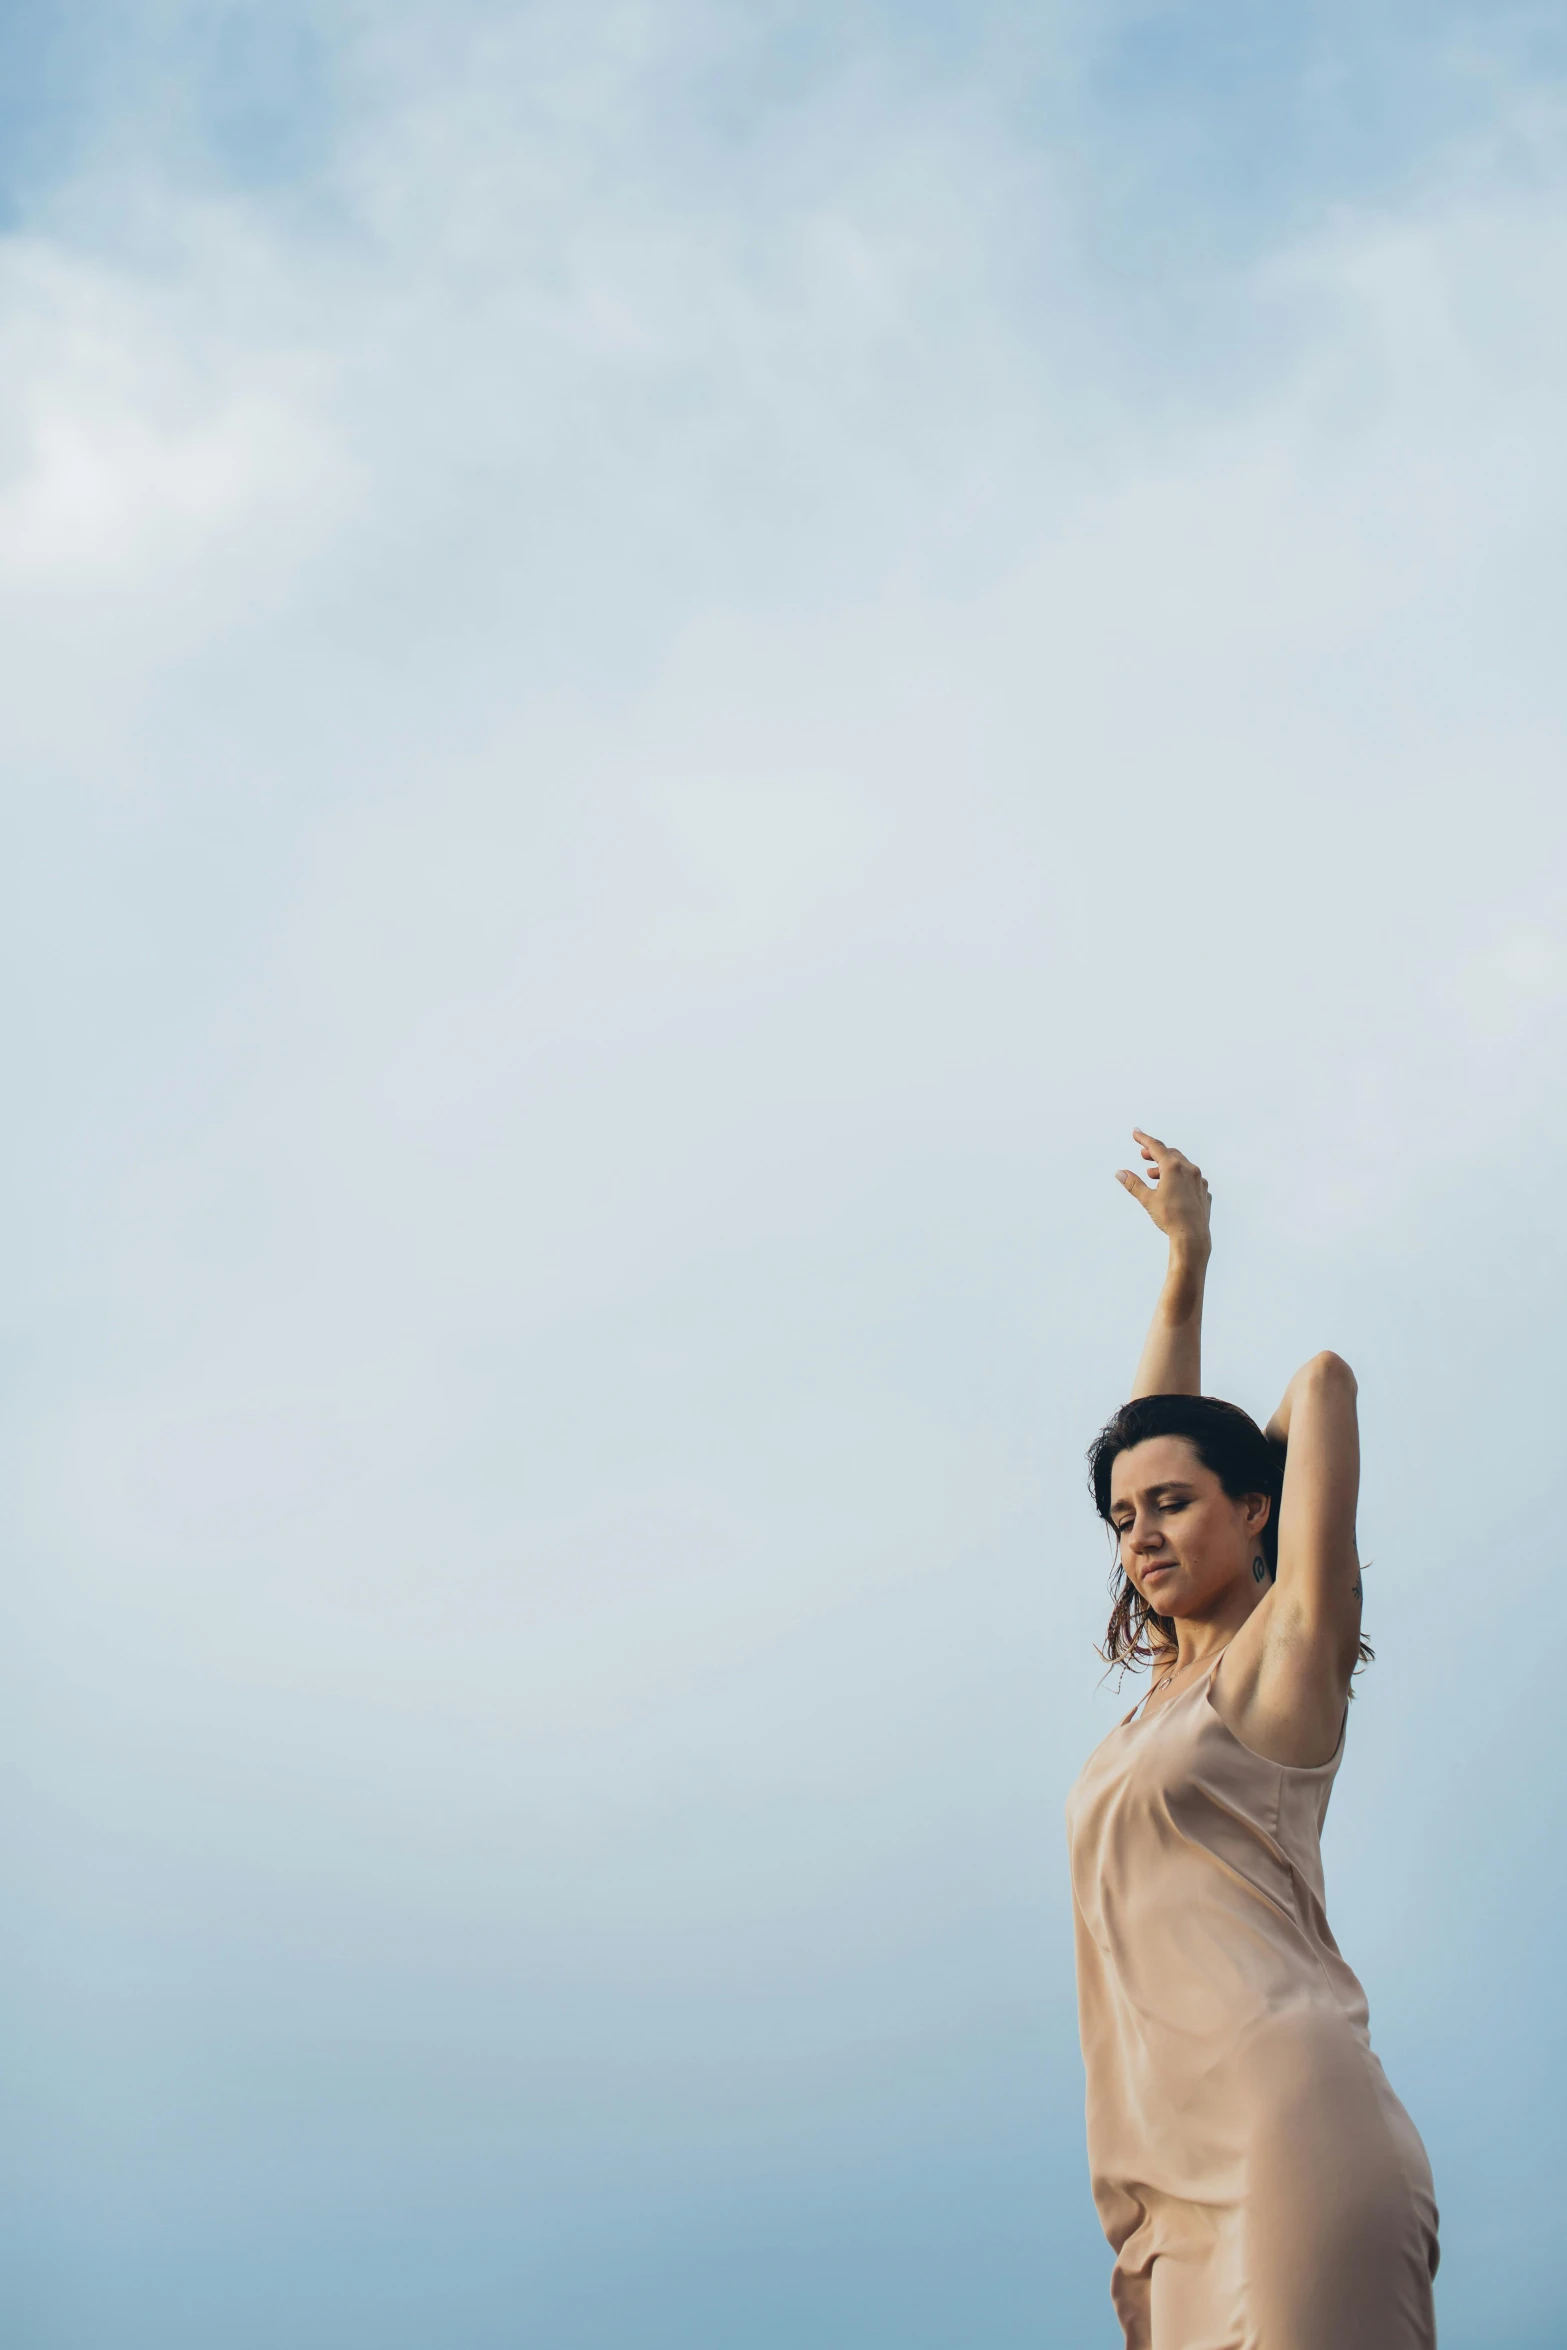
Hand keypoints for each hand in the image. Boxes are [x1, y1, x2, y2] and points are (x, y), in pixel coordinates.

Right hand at [1116, 1130, 1211, 1256]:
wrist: (1192, 1236)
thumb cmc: (1169, 1217)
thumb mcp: (1147, 1199)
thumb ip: (1133, 1183)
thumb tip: (1120, 1173)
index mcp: (1174, 1167)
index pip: (1156, 1146)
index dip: (1144, 1139)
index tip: (1135, 1132)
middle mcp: (1190, 1169)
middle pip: (1171, 1154)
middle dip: (1156, 1153)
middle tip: (1143, 1155)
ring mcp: (1200, 1180)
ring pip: (1182, 1165)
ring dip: (1167, 1166)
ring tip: (1154, 1175)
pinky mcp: (1204, 1192)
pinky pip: (1192, 1179)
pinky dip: (1180, 1177)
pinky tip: (1173, 1188)